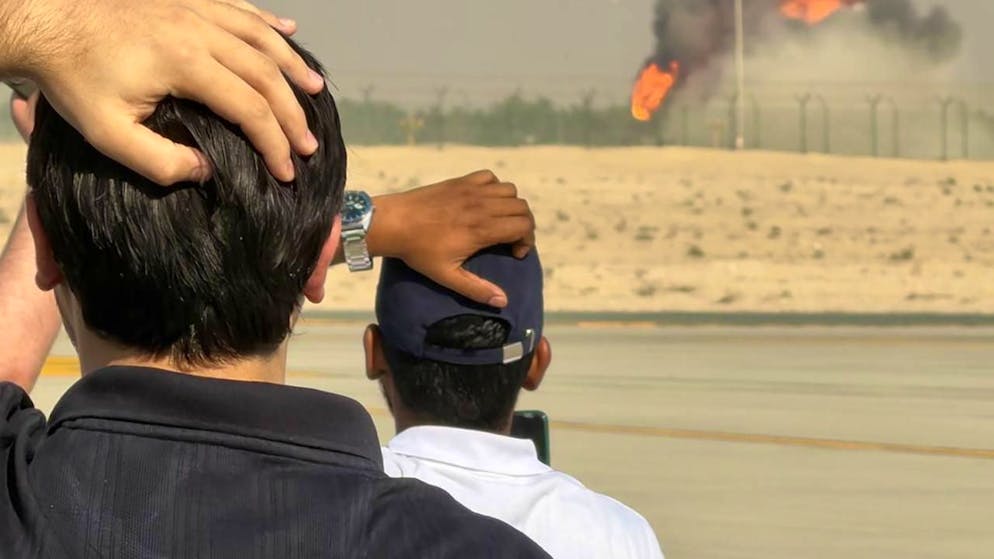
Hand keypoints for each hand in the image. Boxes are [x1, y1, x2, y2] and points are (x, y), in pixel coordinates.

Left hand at [1, 0, 323, 184]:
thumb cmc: (71, 78)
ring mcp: (195, 9)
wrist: (41, 17)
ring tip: (316, 89)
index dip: (274, 143)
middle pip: (266, 73)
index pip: (249, 108)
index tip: (287, 172)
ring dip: (293, 65)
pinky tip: (290, 32)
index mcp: (185, 63)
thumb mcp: (107, 133)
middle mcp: (200, 30)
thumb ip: (160, 162)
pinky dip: (269, 22)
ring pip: (261, 36)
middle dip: (293, 113)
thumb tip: (207, 171)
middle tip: (309, 145)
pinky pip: (240, 7)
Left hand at [371, 170, 535, 307]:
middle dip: (524, 225)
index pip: (523, 226)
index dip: (527, 241)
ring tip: (499, 221)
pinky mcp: (460, 181)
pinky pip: (490, 177)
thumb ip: (476, 288)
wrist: (393, 222)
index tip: (514, 253)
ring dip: (511, 206)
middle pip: (522, 207)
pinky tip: (484, 201)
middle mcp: (482, 205)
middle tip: (511, 240)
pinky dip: (494, 187)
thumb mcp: (446, 275)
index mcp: (482, 229)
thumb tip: (502, 301)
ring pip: (510, 190)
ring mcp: (471, 190)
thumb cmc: (418, 251)